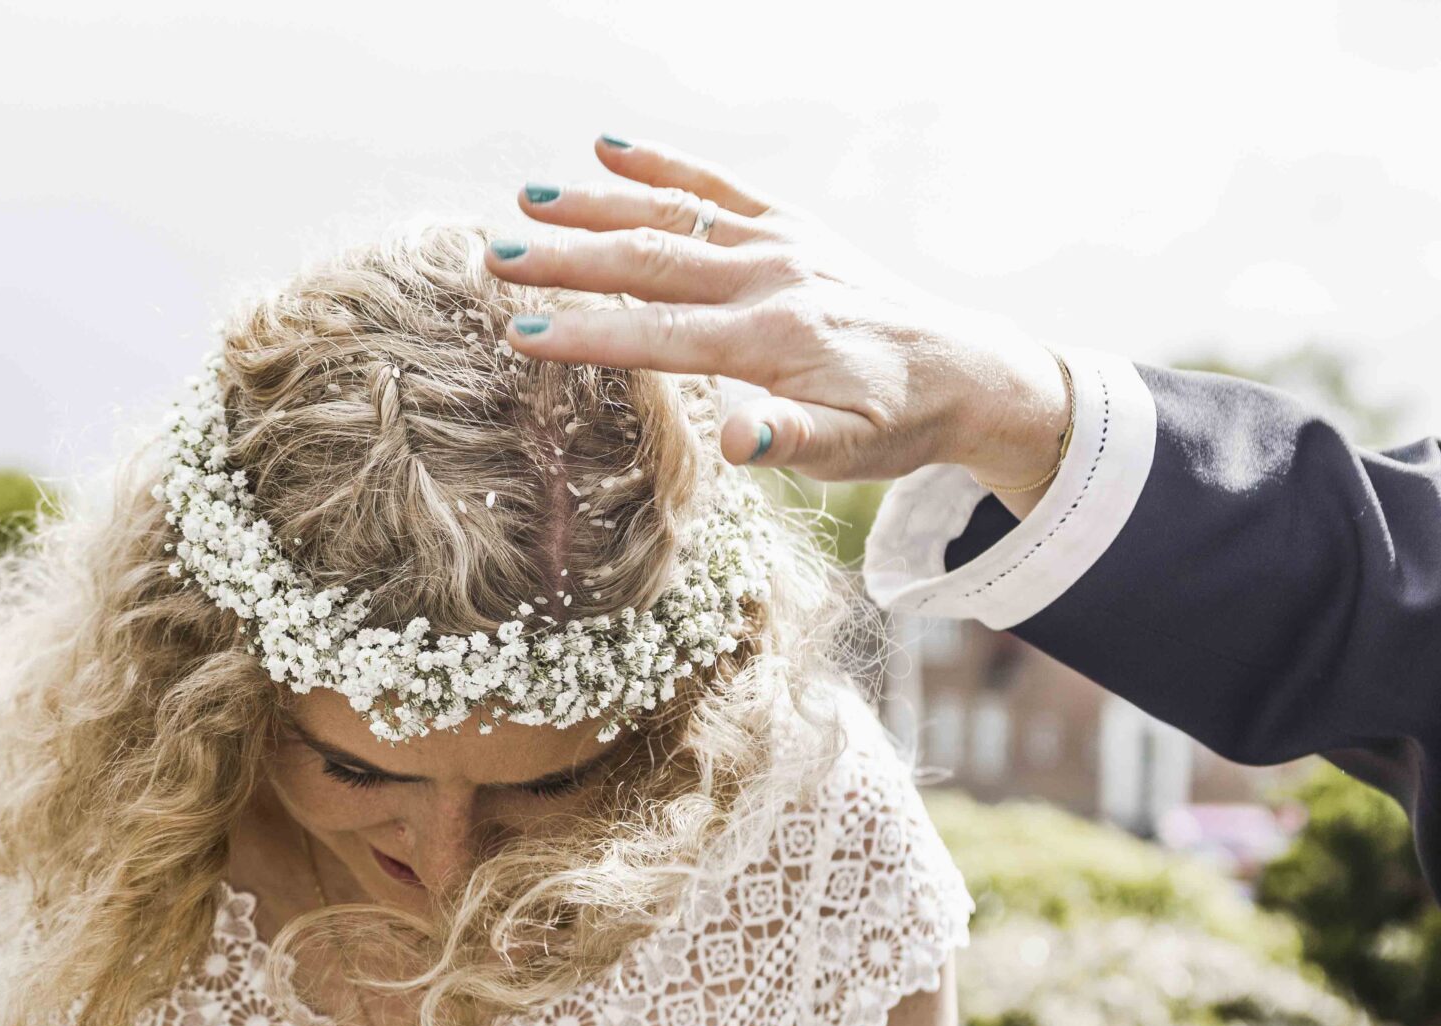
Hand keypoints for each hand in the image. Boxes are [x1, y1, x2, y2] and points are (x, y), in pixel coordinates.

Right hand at [485, 136, 1069, 505]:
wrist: (962, 367)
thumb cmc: (895, 420)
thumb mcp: (850, 450)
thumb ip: (791, 443)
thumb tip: (738, 444)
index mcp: (771, 338)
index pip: (659, 335)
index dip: (586, 334)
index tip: (520, 332)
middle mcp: (768, 277)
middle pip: (649, 262)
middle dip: (567, 260)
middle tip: (494, 255)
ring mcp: (777, 243)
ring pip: (672, 216)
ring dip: (596, 206)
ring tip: (527, 199)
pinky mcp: (787, 225)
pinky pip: (717, 187)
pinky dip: (663, 162)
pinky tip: (607, 145)